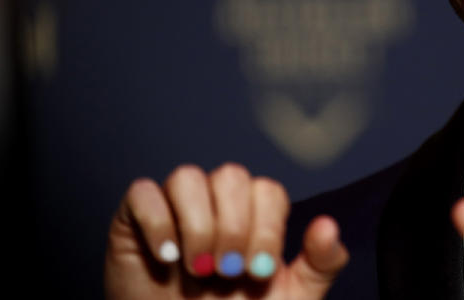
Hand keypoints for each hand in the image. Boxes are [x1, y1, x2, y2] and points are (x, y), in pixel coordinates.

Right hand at [105, 163, 347, 298]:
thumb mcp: (291, 298)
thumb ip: (319, 264)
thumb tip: (329, 226)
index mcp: (255, 216)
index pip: (267, 190)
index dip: (266, 227)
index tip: (259, 272)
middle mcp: (216, 204)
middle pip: (230, 176)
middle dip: (234, 227)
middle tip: (228, 273)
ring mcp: (175, 209)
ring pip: (187, 177)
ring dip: (198, 225)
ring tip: (197, 268)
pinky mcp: (134, 221)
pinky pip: (143, 193)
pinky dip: (157, 222)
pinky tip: (167, 257)